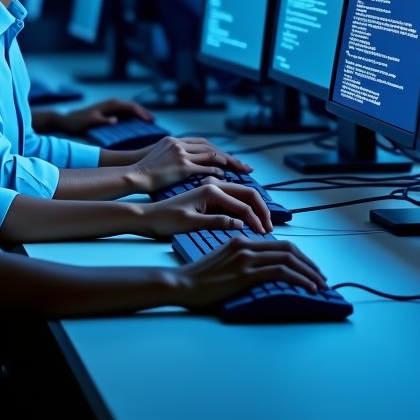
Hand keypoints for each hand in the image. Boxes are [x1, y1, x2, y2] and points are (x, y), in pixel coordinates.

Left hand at [55, 97, 154, 135]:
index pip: (131, 107)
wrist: (66, 119)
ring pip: (129, 109)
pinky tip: (136, 124)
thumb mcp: (89, 121)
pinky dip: (133, 117)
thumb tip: (115, 121)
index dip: (142, 113)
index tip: (150, 121)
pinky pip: (124, 113)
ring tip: (149, 123)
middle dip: (144, 112)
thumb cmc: (78, 121)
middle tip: (154, 122)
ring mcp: (111, 107)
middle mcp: (112, 103)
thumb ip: (102, 120)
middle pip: (133, 106)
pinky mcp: (109, 112)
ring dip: (139, 114)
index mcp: (111, 104)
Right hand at [129, 136, 251, 192]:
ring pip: (211, 155)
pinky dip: (216, 170)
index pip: (203, 142)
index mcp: (175, 140)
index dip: (217, 150)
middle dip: (228, 156)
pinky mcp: (181, 167)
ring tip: (239, 170)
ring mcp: (181, 155)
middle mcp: (179, 144)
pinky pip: (204, 167)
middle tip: (243, 165)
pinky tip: (224, 176)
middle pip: (211, 147)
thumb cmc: (145, 168)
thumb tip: (184, 159)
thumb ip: (173, 152)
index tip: (229, 158)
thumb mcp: (159, 154)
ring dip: (227, 162)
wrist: (134, 174)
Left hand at [141, 181, 273, 237]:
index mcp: (210, 189)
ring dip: (255, 209)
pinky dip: (244, 209)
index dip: (256, 219)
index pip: (243, 203)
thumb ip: (217, 222)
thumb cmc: (166, 221)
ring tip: (264, 225)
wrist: (148, 217)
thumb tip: (241, 225)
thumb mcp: (191, 224)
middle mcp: (213, 186)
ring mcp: (211, 190)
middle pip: (247, 194)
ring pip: (241, 196)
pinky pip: (233, 200)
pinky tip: (250, 219)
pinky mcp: (209, 197)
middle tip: (270, 228)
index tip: (264, 234)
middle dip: (261, 210)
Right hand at [179, 235, 328, 308]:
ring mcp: (246, 258)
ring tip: (321, 284)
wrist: (182, 283)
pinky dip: (300, 278)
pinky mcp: (245, 273)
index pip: (278, 244)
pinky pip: (281, 272)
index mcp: (241, 241)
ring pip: (288, 258)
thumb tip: (261, 270)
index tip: (309, 269)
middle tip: (322, 277)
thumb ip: (241, 260)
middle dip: (309, 263)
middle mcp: (246, 245)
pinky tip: (309, 288)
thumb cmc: (199, 278)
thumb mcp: (222, 262)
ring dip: (309, 271)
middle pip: (288, 248)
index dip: (299, 256)